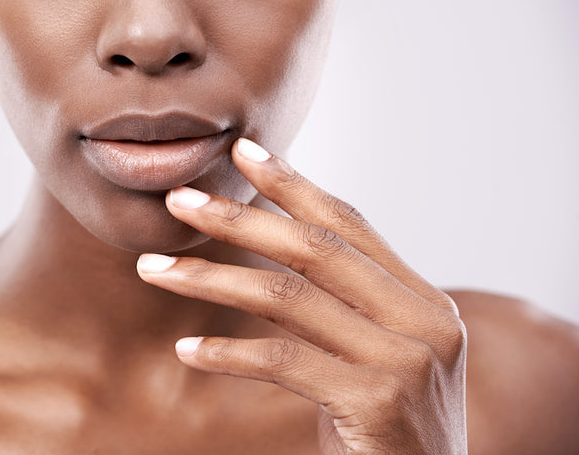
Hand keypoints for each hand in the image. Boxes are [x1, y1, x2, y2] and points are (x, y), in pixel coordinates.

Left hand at [137, 138, 467, 453]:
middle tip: (180, 199)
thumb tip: (281, 247)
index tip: (245, 154)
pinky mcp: (377, 402)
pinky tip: (187, 348)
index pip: (351, 225)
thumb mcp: (377, 353)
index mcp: (424, 300)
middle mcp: (424, 320)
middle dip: (241, 218)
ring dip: (213, 279)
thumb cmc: (389, 426)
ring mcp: (405, 360)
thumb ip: (347, 303)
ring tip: (155, 268)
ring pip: (289, 299)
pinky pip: (283, 362)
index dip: (295, 186)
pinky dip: (229, 352)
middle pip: (316, 249)